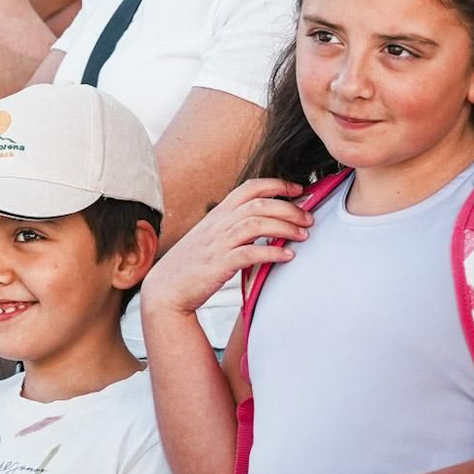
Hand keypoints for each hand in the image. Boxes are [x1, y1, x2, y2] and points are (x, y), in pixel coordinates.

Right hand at [141, 177, 308, 316]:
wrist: (166, 288)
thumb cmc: (191, 264)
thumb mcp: (210, 237)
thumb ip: (232, 227)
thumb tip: (262, 222)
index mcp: (217, 214)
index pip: (249, 188)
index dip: (277, 185)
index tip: (299, 190)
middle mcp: (218, 224)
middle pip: (258, 204)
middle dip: (289, 208)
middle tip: (308, 218)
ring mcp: (217, 243)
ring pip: (256, 224)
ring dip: (284, 227)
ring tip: (303, 235)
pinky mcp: (219, 264)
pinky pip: (249, 253)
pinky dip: (271, 253)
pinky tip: (287, 256)